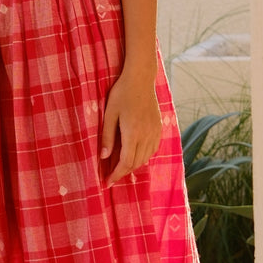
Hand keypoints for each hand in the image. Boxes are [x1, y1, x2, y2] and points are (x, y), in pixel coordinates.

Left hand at [100, 68, 161, 185]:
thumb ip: (107, 136)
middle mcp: (146, 135)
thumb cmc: (121, 94)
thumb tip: (103, 157)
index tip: (107, 182)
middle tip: (111, 177)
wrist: (141, 79)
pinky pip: (152, 150)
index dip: (116, 174)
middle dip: (123, 172)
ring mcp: (154, 132)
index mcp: (133, 133)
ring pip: (145, 158)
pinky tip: (135, 156)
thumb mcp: (109, 114)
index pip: (125, 162)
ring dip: (133, 165)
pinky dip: (143, 157)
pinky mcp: (159, 128)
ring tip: (120, 168)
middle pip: (136, 163)